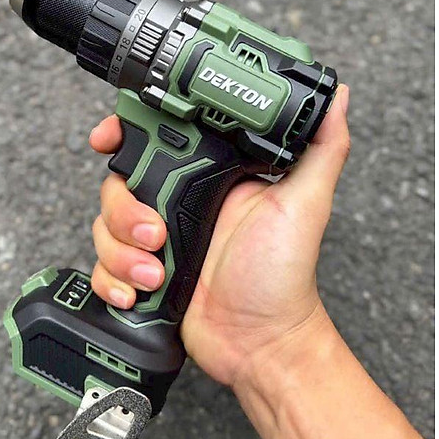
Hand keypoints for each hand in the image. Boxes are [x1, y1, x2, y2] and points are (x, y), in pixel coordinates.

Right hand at [88, 85, 349, 386]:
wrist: (261, 342)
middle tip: (157, 234)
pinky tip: (140, 293)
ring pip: (105, 225)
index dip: (125, 133)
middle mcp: (177, 202)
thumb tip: (336, 96)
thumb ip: (321, 148)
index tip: (109, 138)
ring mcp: (155, 239)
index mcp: (208, 177)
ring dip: (122, 251)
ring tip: (156, 272)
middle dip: (125, 210)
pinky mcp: (139, 273)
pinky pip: (102, 266)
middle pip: (117, 182)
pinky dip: (112, 280)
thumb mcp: (305, 204)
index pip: (154, 138)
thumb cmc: (284, 275)